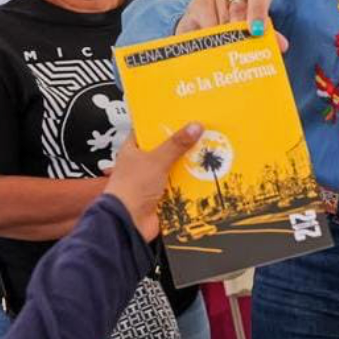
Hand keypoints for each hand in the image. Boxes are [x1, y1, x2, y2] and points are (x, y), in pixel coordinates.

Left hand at [105, 124, 203, 240]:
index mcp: (133, 150)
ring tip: (211, 153)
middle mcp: (142, 164)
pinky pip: (180, 187)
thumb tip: (195, 126)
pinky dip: (191, 184)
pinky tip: (208, 176)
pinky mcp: (162, 197)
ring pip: (175, 169)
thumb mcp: (156, 160)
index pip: (148, 131)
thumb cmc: (132, 188)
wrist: (128, 223)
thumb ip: (176, 144)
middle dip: (184, 145)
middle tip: (205, 133)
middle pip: (166, 150)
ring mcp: (152, 181)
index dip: (164, 123)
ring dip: (190, 165)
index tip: (184, 115)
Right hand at [176, 0, 288, 51]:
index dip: (259, 9)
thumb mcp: (258, 24)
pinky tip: (213, 43)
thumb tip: (282, 45)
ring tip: (227, 48)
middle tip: (240, 43)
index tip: (257, 31)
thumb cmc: (243, 18)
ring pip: (222, 13)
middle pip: (239, 2)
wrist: (214, 17)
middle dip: (240, 25)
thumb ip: (269, 33)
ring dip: (226, 33)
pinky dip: (211, 33)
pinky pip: (206, 18)